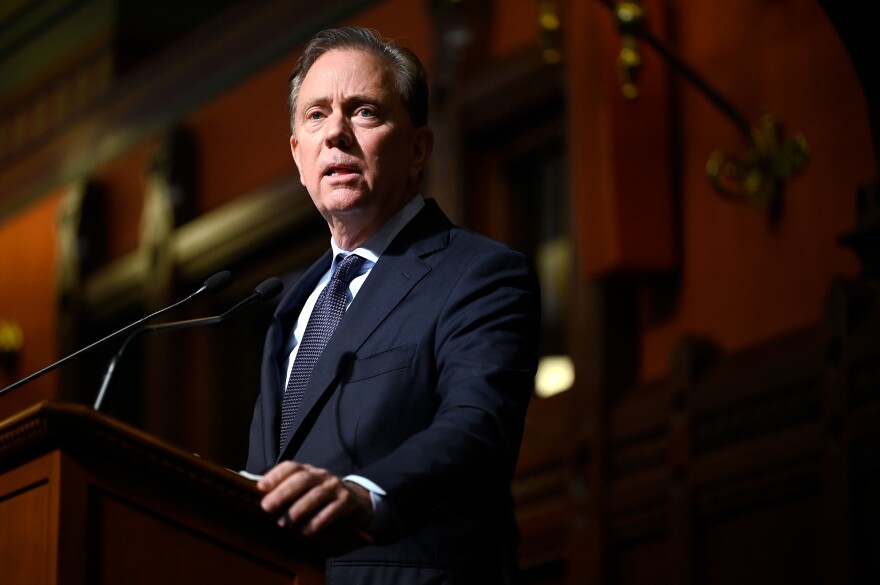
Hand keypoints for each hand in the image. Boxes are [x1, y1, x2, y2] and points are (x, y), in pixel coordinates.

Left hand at [256, 461, 372, 534]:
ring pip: (316, 495)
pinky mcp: (347, 502)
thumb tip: (257, 498)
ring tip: (283, 523)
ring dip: (298, 509)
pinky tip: (306, 531)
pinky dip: (318, 521)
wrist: (357, 501)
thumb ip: (285, 492)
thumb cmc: (322, 498)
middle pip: (302, 479)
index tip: (260, 487)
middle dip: (283, 492)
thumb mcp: (306, 490)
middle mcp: (322, 476)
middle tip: (267, 507)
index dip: (275, 475)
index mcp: (308, 471)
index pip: (291, 467)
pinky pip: (332, 510)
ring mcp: (336, 488)